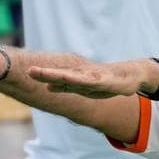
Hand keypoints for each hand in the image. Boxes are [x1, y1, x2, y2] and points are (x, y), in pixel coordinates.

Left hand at [29, 59, 154, 97]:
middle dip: (47, 74)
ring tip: (47, 74)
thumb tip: (47, 86)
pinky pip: (91, 80)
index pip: (57, 76)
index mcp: (76, 78)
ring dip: (60, 75)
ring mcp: (94, 77)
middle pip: (62, 74)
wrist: (130, 75)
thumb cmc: (106, 81)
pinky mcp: (105, 80)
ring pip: (74, 76)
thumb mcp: (84, 87)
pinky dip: (80, 79)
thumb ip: (66, 86)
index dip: (43, 75)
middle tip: (29, 71)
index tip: (28, 72)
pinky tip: (71, 78)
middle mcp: (83, 75)